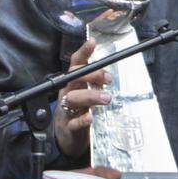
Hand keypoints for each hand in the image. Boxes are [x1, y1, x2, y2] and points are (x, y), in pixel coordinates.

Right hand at [54, 39, 111, 157]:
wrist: (68, 135)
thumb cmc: (80, 109)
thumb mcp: (88, 92)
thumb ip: (97, 81)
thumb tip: (111, 69)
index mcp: (73, 82)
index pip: (76, 64)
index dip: (83, 52)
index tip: (92, 42)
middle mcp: (67, 92)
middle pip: (74, 78)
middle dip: (91, 75)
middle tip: (109, 79)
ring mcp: (66, 109)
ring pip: (73, 98)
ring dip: (90, 96)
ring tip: (107, 98)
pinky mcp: (67, 126)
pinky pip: (72, 123)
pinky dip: (81, 120)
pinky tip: (90, 118)